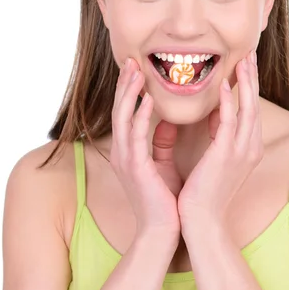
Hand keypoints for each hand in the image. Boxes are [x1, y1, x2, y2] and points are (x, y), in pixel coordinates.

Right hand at [110, 58, 181, 243]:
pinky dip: (140, 116)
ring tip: (136, 71)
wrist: (163, 230)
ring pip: (123, 118)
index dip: (130, 90)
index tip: (137, 68)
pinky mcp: (136, 168)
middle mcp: (123, 152)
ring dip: (129, 93)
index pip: (127, 113)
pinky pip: (136, 137)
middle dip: (125, 84)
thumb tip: (168, 121)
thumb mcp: (162, 164)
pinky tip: (149, 99)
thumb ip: (161, 142)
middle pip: (120, 110)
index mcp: (130, 151)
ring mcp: (126, 160)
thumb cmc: (165, 199)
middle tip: (132, 60)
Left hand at [177, 49, 262, 227]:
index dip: (249, 87)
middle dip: (252, 78)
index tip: (244, 66)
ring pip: (248, 108)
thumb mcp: (217, 158)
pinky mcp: (227, 155)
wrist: (201, 221)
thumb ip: (220, 135)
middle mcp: (250, 148)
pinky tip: (223, 83)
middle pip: (254, 104)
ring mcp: (242, 152)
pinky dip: (228, 101)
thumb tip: (216, 113)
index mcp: (247, 149)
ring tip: (242, 59)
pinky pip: (230, 121)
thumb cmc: (204, 193)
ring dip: (245, 82)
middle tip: (249, 53)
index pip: (250, 110)